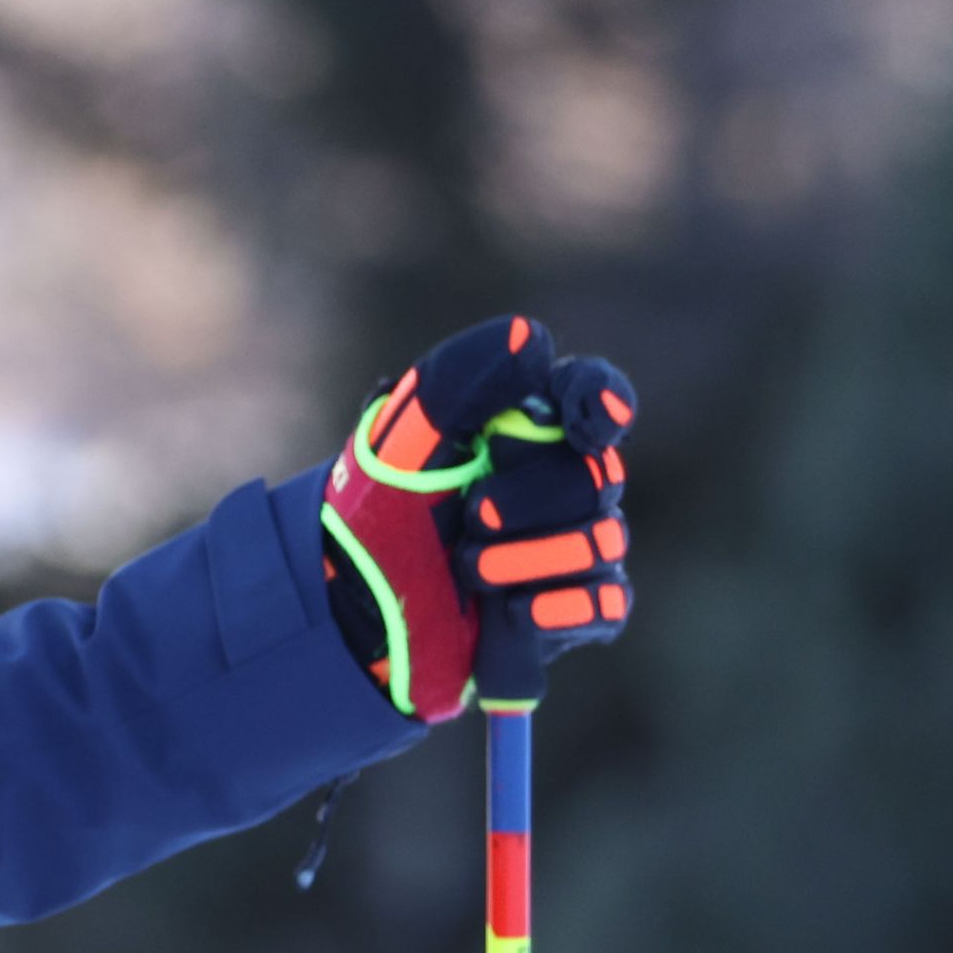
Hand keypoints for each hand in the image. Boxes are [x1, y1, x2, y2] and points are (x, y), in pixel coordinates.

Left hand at [322, 314, 636, 717]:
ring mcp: (569, 547)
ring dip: (527, 555)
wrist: (348, 606)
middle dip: (534, 496)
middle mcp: (560, 481)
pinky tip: (508, 609)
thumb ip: (457, 381)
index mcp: (526, 425)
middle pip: (596, 476)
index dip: (602, 400)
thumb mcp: (401, 440)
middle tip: (475, 513)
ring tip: (465, 564)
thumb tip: (530, 341)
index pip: (591, 394)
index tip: (591, 422)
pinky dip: (557, 606)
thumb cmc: (378, 513)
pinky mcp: (567, 611)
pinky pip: (604, 603)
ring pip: (601, 540)